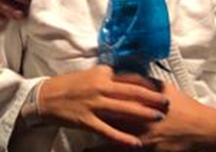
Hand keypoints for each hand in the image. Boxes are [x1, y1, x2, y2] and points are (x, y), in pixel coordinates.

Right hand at [37, 66, 168, 147]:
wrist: (47, 97)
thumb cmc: (71, 85)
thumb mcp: (92, 76)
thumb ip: (111, 78)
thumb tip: (131, 81)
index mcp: (103, 73)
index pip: (130, 77)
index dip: (148, 83)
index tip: (162, 87)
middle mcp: (100, 86)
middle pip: (131, 92)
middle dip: (152, 98)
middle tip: (168, 103)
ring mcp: (93, 103)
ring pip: (123, 109)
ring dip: (142, 114)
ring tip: (158, 119)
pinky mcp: (86, 120)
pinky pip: (108, 131)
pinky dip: (122, 138)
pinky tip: (135, 144)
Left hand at [84, 85, 215, 151]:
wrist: (201, 129)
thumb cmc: (183, 107)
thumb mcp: (164, 88)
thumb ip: (143, 81)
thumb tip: (123, 74)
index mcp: (142, 100)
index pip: (115, 97)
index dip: (98, 97)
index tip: (81, 96)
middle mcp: (140, 118)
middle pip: (111, 118)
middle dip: (93, 118)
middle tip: (73, 118)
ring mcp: (143, 137)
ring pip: (115, 139)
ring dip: (98, 140)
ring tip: (80, 145)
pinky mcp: (148, 150)